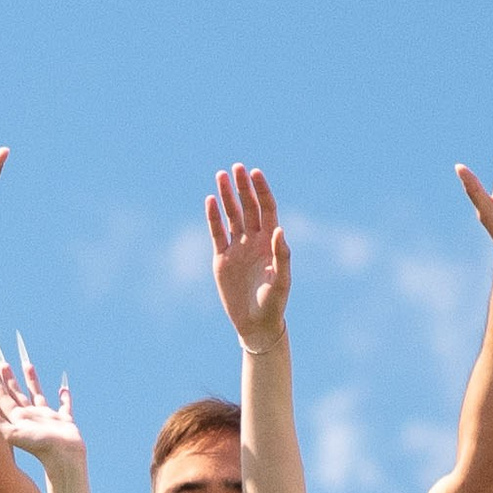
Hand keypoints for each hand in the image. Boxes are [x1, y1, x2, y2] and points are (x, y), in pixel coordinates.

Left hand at [0, 333, 84, 476]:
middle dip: (9, 379)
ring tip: (27, 364)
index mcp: (18, 418)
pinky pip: (64, 405)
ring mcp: (47, 417)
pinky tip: (63, 388)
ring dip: (31, 380)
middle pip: (16, 393)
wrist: (63, 456)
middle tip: (2, 363)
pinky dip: (65, 397)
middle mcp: (30, 416)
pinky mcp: (64, 420)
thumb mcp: (13, 434)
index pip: (3, 397)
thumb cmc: (39, 446)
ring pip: (37, 394)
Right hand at [207, 166, 290, 352]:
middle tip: (236, 168)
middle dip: (242, 187)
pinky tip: (210, 201)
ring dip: (226, 197)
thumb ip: (282, 254)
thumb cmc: (274, 303)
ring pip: (231, 215)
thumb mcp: (282, 280)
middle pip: (248, 206)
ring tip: (220, 176)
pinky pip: (216, 233)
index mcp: (271, 241)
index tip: (255, 173)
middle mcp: (254, 240)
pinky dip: (213, 217)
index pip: (267, 208)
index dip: (261, 190)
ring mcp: (237, 248)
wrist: (255, 324)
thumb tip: (278, 229)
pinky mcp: (221, 258)